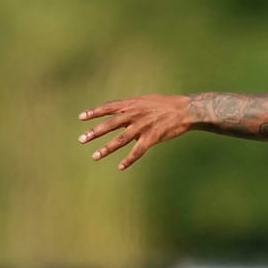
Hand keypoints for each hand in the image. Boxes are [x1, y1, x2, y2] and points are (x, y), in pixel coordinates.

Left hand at [79, 94, 197, 169]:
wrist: (185, 110)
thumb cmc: (166, 105)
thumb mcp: (146, 101)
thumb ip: (131, 107)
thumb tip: (120, 112)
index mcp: (132, 104)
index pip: (109, 107)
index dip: (94, 112)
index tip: (81, 117)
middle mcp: (135, 114)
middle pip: (110, 124)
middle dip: (94, 132)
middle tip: (81, 140)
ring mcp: (143, 126)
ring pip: (120, 139)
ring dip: (107, 148)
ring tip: (95, 156)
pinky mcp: (152, 137)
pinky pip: (138, 151)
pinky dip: (129, 160)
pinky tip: (121, 167)